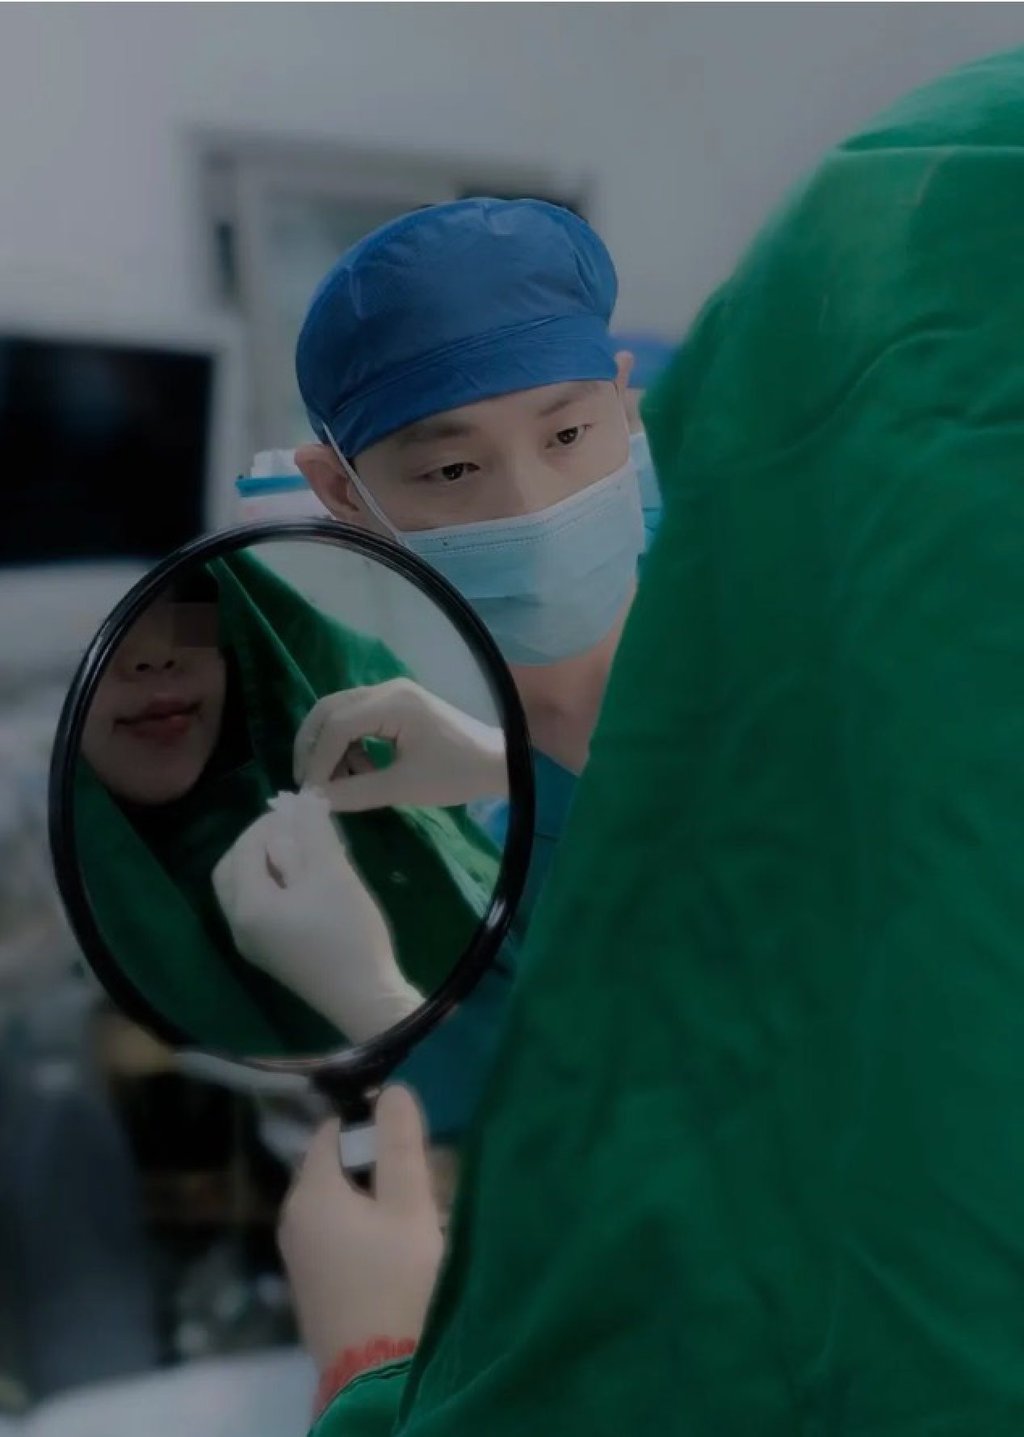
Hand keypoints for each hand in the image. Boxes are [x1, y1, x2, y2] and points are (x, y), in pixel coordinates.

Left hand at [211, 790, 422, 1043]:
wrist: (366, 1001)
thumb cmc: (347, 934)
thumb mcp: (333, 875)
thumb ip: (313, 833)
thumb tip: (301, 800)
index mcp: (247, 905)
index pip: (245, 848)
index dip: (270, 822)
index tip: (302, 808)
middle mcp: (239, 925)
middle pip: (233, 870)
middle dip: (259, 842)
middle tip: (295, 828)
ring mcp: (254, 943)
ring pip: (246, 889)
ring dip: (268, 863)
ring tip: (308, 851)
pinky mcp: (272, 954)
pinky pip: (260, 907)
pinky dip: (275, 885)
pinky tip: (309, 881)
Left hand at [279, 1087, 443, 1371]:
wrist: (378, 1379)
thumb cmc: (398, 1281)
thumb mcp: (410, 1207)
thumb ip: (401, 1145)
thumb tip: (392, 1089)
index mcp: (311, 1191)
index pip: (333, 1130)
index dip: (370, 1122)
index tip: (411, 1134)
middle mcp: (293, 1218)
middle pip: (337, 1168)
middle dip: (379, 1165)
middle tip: (426, 1180)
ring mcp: (299, 1257)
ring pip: (341, 1205)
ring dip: (377, 1202)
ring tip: (422, 1216)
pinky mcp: (313, 1287)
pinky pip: (339, 1238)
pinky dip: (366, 1232)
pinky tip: (401, 1251)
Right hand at [293, 678, 507, 812]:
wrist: (499, 763)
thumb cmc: (457, 774)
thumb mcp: (404, 788)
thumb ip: (356, 793)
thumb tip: (315, 800)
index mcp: (393, 703)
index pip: (338, 725)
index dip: (318, 760)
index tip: (311, 794)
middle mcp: (387, 689)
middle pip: (330, 710)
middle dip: (314, 748)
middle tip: (309, 784)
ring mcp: (392, 694)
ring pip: (340, 714)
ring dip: (330, 748)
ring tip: (337, 783)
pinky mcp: (397, 706)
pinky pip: (357, 720)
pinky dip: (347, 745)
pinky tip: (357, 772)